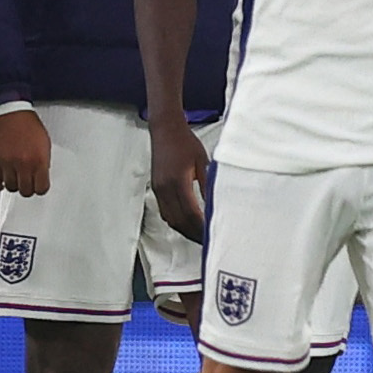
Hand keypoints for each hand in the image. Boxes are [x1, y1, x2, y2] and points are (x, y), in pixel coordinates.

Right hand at [0, 107, 52, 196]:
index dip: (41, 187)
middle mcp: (23, 164)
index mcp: (39, 159)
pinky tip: (3, 179)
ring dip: (14, 184)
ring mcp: (7, 164)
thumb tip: (41, 175)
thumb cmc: (28, 124)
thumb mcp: (44, 142)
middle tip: (28, 182)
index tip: (40, 185)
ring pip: (11, 188)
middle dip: (28, 188)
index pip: (41, 188)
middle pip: (26, 191)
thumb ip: (43, 161)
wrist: (9, 112)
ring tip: (16, 177)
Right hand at [149, 119, 207, 241]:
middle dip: (192, 233)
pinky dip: (176, 220)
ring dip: (184, 229)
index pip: (189, 213)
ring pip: (170, 218)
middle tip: (207, 241)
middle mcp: (165, 189)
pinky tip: (186, 223)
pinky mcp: (157, 188)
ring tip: (199, 235)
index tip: (211, 234)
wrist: (165, 131)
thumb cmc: (185, 142)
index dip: (200, 227)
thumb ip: (208, 183)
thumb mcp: (202, 161)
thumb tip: (215, 203)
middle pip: (178, 220)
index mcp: (177, 182)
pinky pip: (164, 211)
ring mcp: (159, 190)